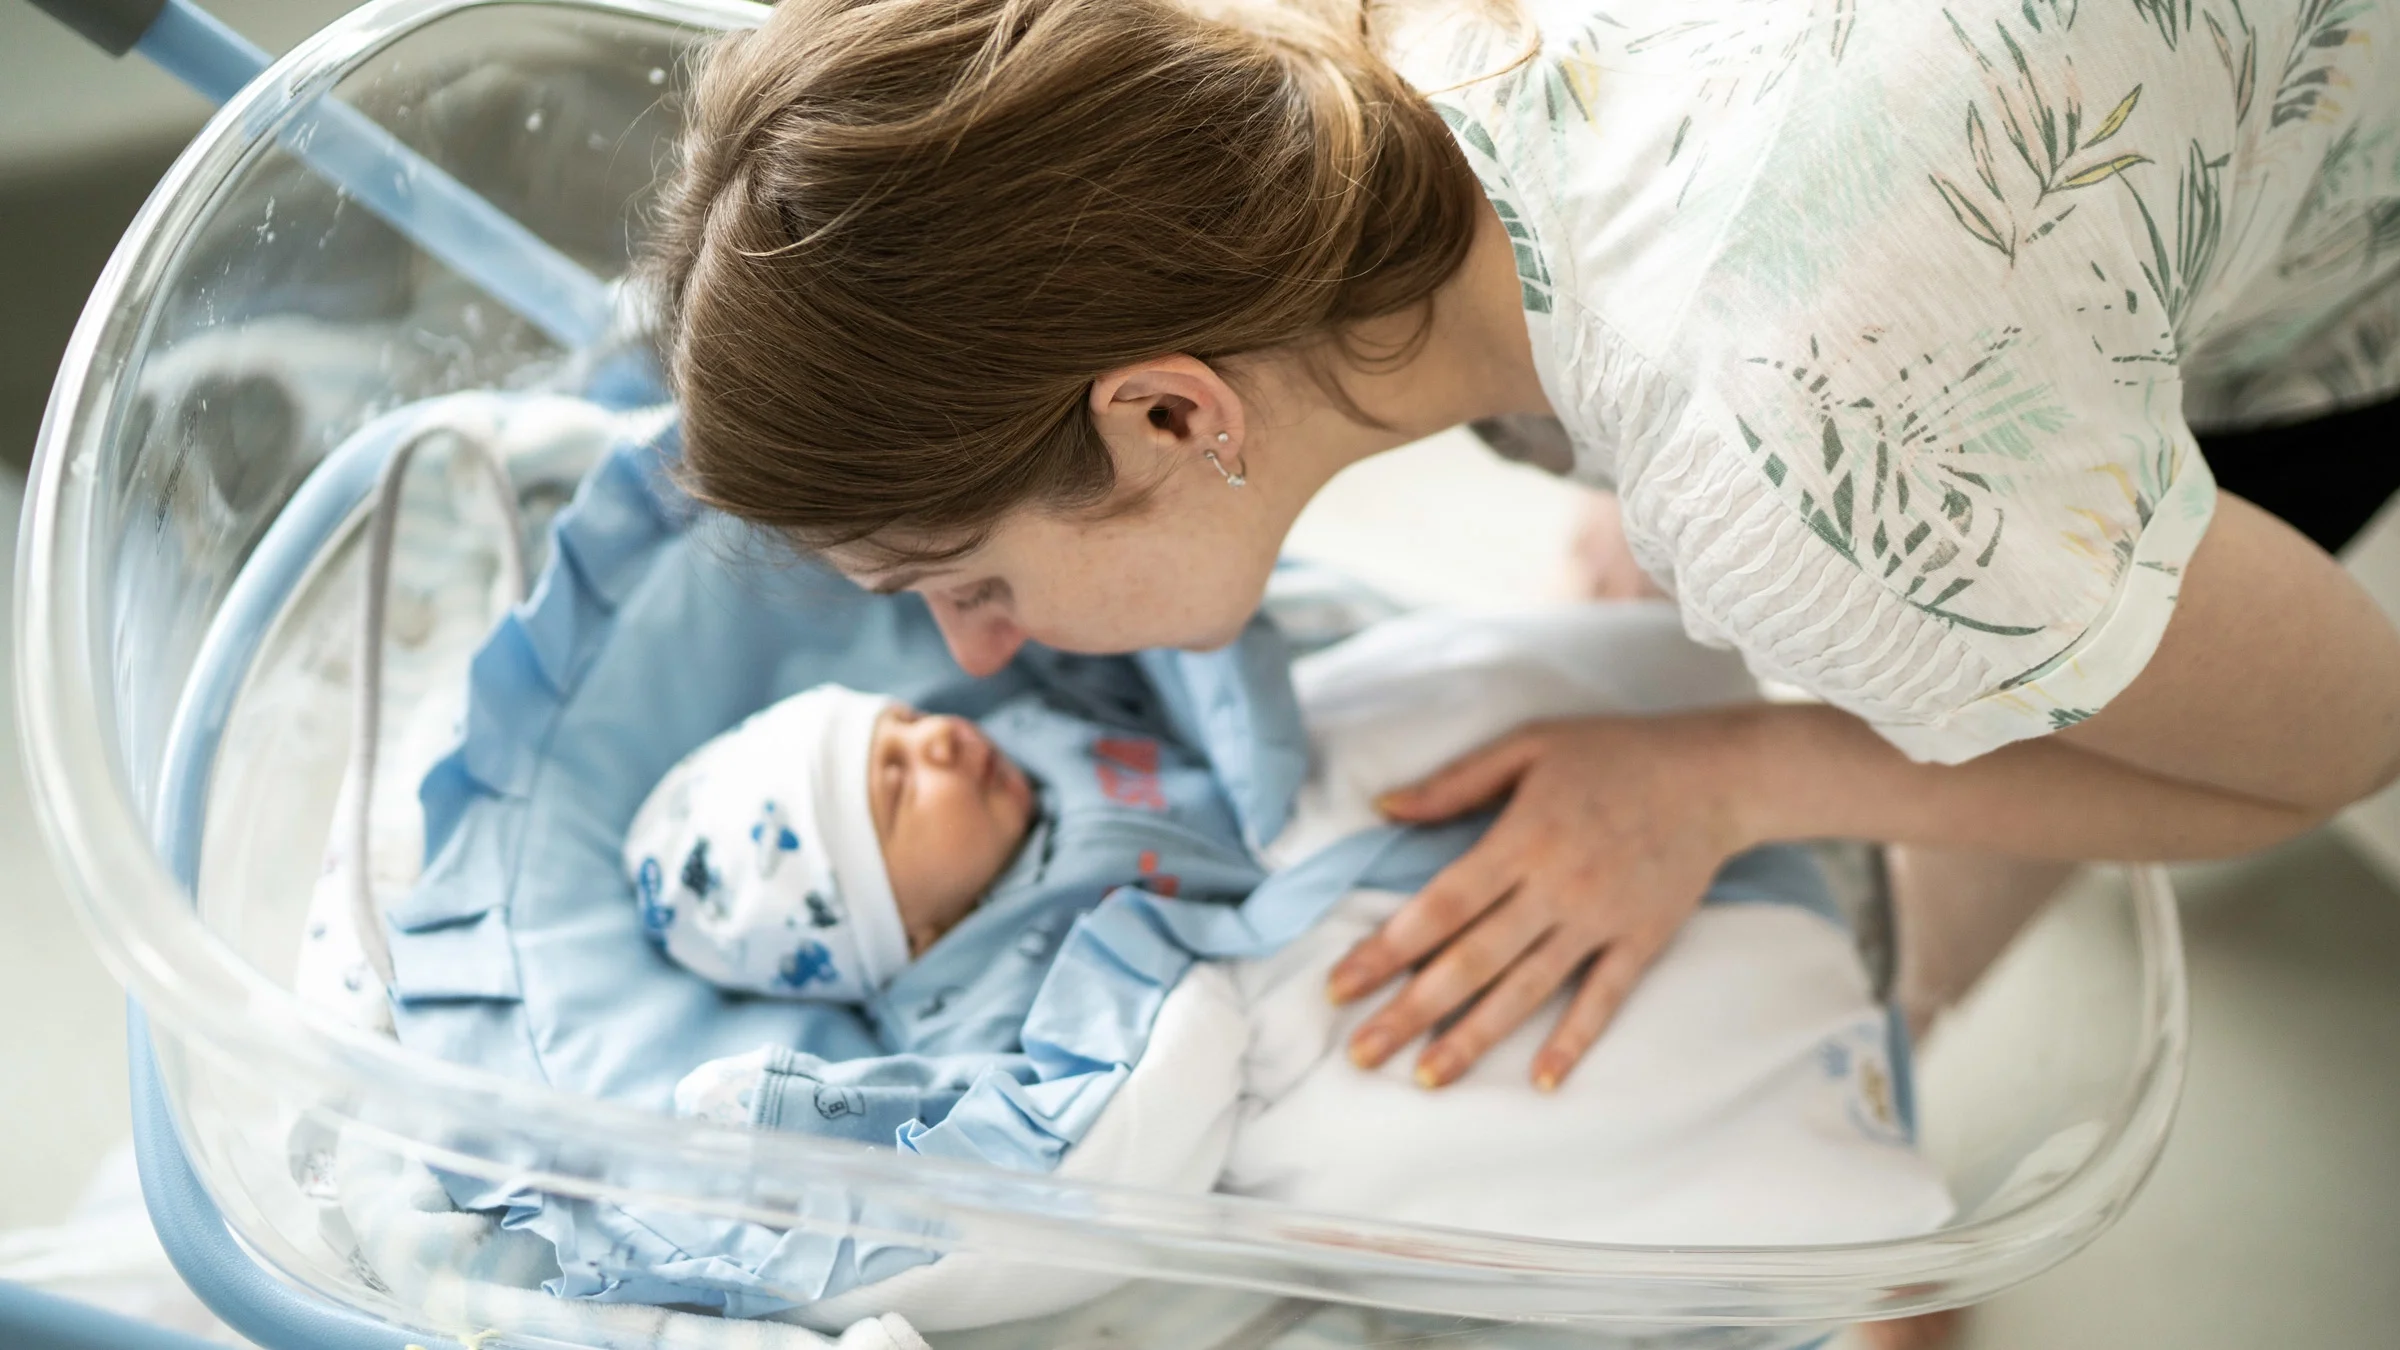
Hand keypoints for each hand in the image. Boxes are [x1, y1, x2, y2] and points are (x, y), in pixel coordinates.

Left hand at [1326, 712, 1757, 1090]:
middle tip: (1362, 1054)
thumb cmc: (1611, 754)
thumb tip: (1383, 807)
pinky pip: (1602, 1001)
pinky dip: (1573, 1041)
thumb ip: (1454, 782)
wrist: (1713, 775)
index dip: (1386, 949)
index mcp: (1521, 839)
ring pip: (1526, 990)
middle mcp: (1556, 888)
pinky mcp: (1640, 942)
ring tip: (1426, 1078)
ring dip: (1474, 1038)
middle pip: (1472, 960)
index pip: (1440, 906)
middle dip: (1411, 1011)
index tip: (1339, 986)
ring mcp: (1600, 921)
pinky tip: (1540, 1082)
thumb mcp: (1527, 746)